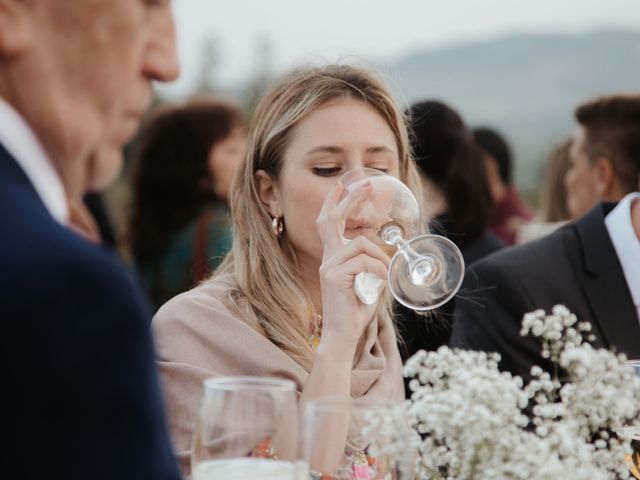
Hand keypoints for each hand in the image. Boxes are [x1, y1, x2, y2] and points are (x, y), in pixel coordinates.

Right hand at [316, 180, 390, 352]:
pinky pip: (365, 262)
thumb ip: (371, 266)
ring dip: (381, 259)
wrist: (343, 336)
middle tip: (366, 183)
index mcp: (333, 258)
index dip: (334, 203)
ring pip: (362, 245)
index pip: (328, 224)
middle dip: (350, 199)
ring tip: (384, 277)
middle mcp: (327, 259)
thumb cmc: (355, 311)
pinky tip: (379, 284)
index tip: (342, 185)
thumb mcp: (367, 283)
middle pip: (333, 220)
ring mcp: (328, 266)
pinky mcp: (334, 276)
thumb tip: (387, 254)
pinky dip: (379, 271)